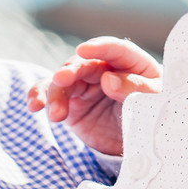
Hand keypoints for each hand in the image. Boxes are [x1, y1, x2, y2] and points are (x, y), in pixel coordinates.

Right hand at [27, 37, 160, 155]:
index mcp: (132, 63)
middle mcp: (106, 68)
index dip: (101, 48)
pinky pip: (53, 94)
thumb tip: (108, 79)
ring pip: (64, 79)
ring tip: (56, 114)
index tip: (84, 49)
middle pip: (85, 63)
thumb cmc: (152, 113)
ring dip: (56, 93)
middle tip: (62, 78)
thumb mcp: (152, 102)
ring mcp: (86, 84)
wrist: (140, 140)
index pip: (116, 49)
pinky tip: (35, 106)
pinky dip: (41, 97)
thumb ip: (135, 89)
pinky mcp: (72, 101)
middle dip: (71, 69)